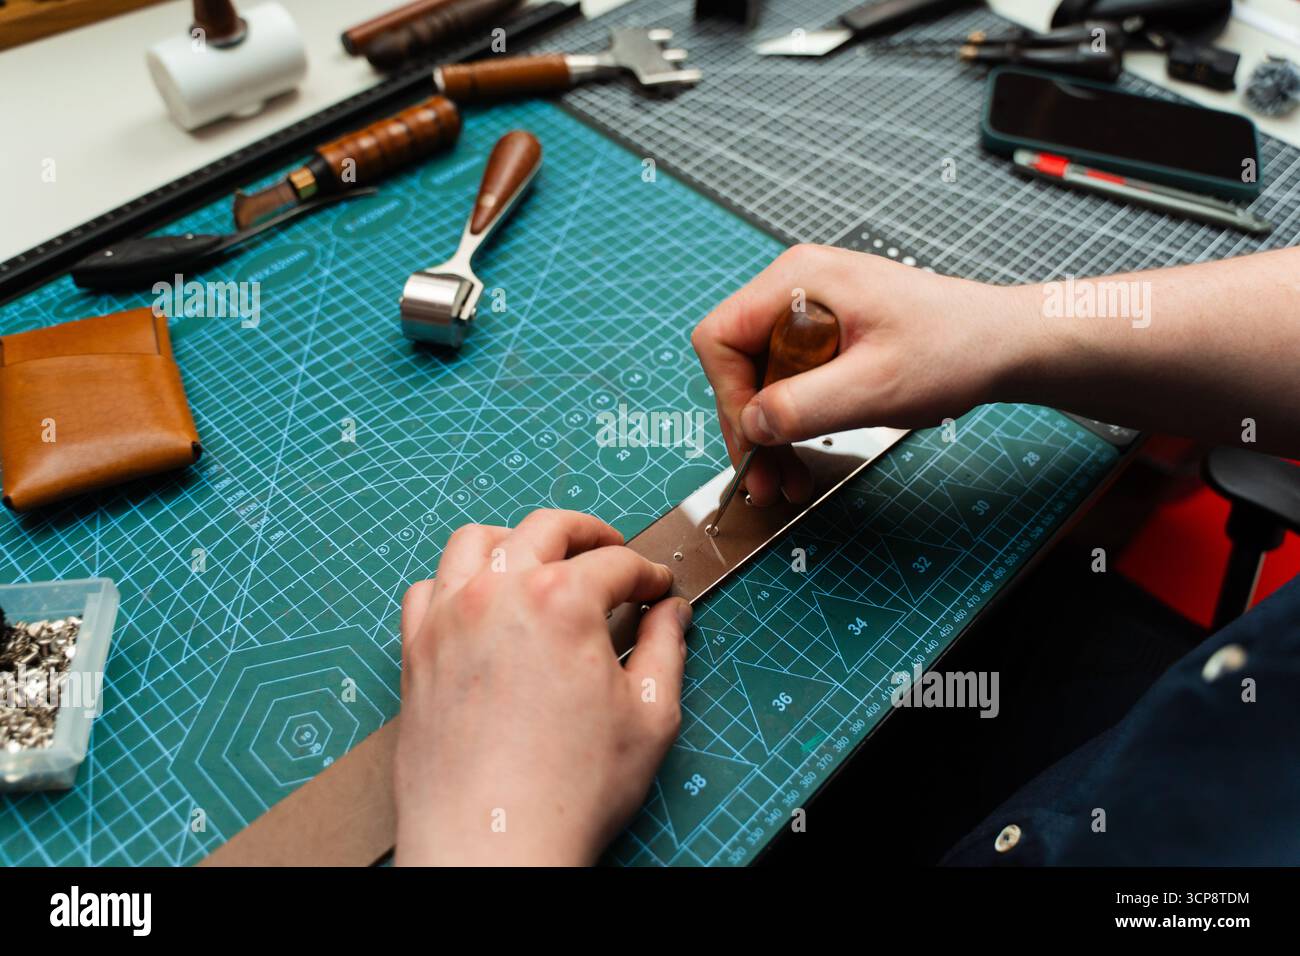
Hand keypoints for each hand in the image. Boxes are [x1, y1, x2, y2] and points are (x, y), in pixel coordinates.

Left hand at [394, 509, 691, 865]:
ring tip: (540, 560)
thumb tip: (671, 615)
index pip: (617, 563)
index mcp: (562, 601)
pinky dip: (456, 581)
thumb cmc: (568, 792)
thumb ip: (667, 650)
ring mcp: (449, 618)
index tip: (657, 589)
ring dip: (516, 540)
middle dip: (590, 533)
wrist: (492, 846)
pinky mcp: (417, 651)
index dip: (648, 573)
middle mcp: (498, 593)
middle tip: (612, 553)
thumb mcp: (650, 716)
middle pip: (547, 528)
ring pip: (477, 541)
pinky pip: (428, 588)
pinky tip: (479, 602)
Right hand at [691, 244, 1031, 505]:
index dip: (729, 396)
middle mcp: (796, 289)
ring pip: (760, 379)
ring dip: (770, 433)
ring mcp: (808, 312)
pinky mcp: (824, 335)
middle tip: (764, 479)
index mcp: (798, 281)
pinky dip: (793, 420)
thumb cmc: (954, 348)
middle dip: (749, 427)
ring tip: (787, 480)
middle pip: (738, 364)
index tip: (756, 441)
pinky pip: (789, 381)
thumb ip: (806, 404)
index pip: (721, 338)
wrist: (1002, 345)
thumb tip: (751, 424)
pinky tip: (806, 453)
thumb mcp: (876, 385)